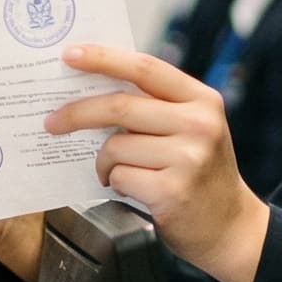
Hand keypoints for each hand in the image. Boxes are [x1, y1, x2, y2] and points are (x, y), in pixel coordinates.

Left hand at [43, 43, 268, 281]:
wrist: (230, 226)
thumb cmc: (199, 172)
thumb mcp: (190, 128)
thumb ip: (154, 106)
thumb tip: (91, 87)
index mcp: (201, 99)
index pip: (145, 68)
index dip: (104, 58)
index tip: (70, 55)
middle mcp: (199, 124)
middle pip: (120, 107)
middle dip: (77, 113)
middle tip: (52, 122)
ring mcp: (188, 158)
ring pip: (115, 146)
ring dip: (103, 161)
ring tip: (114, 171)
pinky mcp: (173, 190)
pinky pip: (119, 176)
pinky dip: (114, 182)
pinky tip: (132, 188)